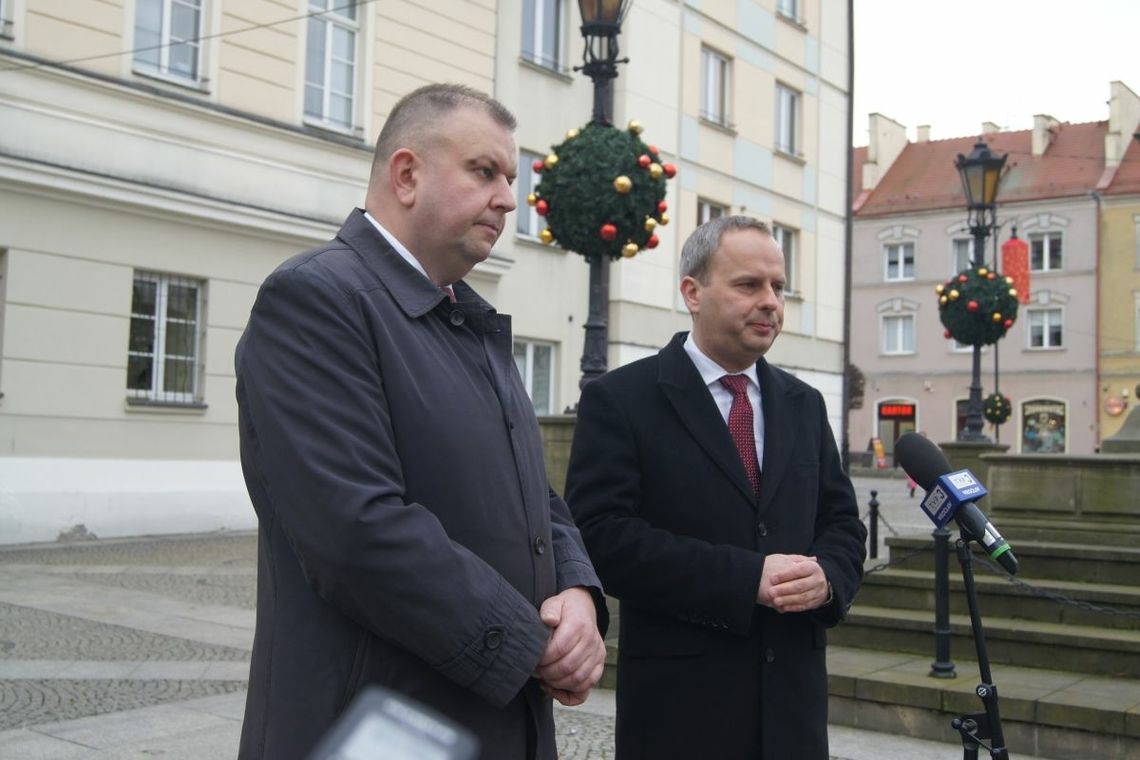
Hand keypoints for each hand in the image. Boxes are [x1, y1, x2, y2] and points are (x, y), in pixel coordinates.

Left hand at [534, 587, 605, 704]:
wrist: (584, 609)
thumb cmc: (565, 610)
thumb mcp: (554, 603)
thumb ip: (549, 610)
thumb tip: (549, 620)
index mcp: (579, 625)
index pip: (559, 649)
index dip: (543, 658)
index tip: (533, 659)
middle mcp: (591, 641)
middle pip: (567, 667)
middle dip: (547, 673)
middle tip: (536, 670)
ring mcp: (597, 655)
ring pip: (577, 680)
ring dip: (556, 684)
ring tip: (544, 677)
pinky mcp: (599, 666)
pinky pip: (586, 688)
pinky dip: (569, 694)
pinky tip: (555, 688)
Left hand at [757, 554, 829, 612]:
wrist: (820, 581)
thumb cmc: (803, 570)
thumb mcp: (798, 561)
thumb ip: (792, 560)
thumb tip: (786, 561)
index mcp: (813, 567)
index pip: (798, 570)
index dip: (784, 575)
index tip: (772, 578)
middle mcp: (818, 580)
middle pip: (800, 585)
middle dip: (784, 589)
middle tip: (771, 591)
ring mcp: (818, 592)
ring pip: (802, 597)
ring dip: (788, 600)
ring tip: (775, 600)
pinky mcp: (816, 602)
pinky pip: (804, 606)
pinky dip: (793, 607)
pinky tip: (783, 606)